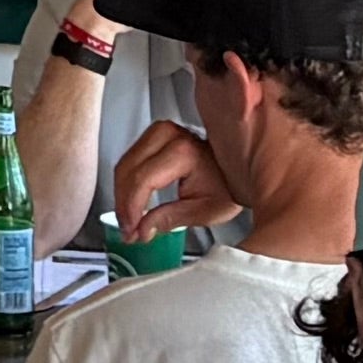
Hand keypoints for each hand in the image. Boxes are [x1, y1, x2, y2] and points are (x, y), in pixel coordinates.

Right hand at [108, 119, 228, 243]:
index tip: (130, 230)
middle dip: (123, 204)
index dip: (131, 208)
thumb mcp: (204, 210)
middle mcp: (169, 136)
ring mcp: (161, 131)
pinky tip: (131, 202)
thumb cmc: (228, 187)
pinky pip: (130, 159)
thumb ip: (169, 219)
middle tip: (127, 229)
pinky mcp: (156, 134)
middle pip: (128, 170)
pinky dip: (126, 183)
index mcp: (184, 152)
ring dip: (121, 194)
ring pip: (124, 164)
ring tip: (129, 219)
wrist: (242, 166)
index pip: (143, 180)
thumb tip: (141, 230)